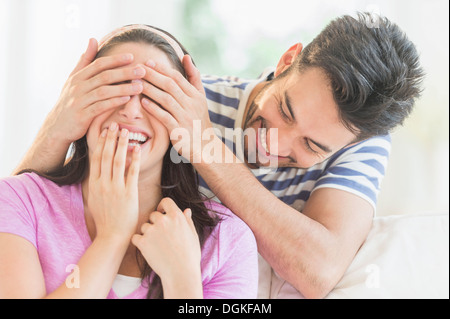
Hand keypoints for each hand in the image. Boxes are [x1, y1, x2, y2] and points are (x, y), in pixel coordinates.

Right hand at [44, 38, 145, 145]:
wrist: (57, 127)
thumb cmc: (70, 102)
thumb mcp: (74, 79)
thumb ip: (85, 61)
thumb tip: (93, 39)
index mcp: (78, 77)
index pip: (98, 64)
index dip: (115, 60)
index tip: (132, 57)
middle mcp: (78, 87)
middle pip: (104, 76)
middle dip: (124, 72)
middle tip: (142, 71)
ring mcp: (79, 101)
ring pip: (104, 91)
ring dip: (123, 88)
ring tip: (140, 86)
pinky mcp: (82, 115)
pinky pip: (100, 107)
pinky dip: (114, 102)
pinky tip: (127, 99)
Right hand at [86, 123, 140, 240]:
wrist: (112, 236)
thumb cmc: (106, 219)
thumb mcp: (95, 199)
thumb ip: (97, 184)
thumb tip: (97, 172)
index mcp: (95, 184)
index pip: (96, 158)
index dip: (100, 143)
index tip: (103, 130)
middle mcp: (103, 184)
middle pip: (105, 155)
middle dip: (110, 138)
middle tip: (114, 124)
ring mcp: (115, 188)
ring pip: (117, 161)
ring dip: (121, 144)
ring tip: (125, 131)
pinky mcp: (128, 193)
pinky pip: (131, 173)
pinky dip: (134, 159)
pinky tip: (137, 148)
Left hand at [131, 198, 201, 288]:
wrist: (181, 273)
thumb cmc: (190, 255)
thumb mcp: (193, 235)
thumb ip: (187, 221)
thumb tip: (186, 210)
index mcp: (176, 216)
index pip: (165, 201)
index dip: (163, 207)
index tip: (162, 213)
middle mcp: (163, 220)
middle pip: (153, 215)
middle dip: (155, 223)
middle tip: (161, 237)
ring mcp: (151, 231)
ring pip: (144, 226)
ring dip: (147, 233)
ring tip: (157, 246)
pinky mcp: (142, 242)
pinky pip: (136, 237)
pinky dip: (139, 242)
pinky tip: (148, 249)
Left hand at [139, 56, 214, 162]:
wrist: (205, 146)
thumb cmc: (199, 119)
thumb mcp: (200, 97)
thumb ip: (193, 77)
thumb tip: (185, 56)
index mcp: (196, 95)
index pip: (177, 77)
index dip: (162, 68)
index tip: (148, 62)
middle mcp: (192, 104)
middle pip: (170, 85)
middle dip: (153, 75)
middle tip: (138, 68)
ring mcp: (185, 117)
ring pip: (166, 99)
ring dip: (150, 89)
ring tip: (136, 83)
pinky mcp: (179, 130)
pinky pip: (165, 117)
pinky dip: (154, 109)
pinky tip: (142, 102)